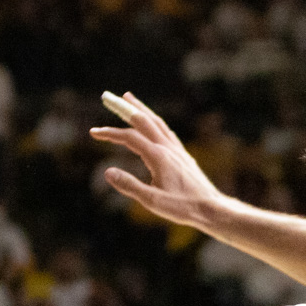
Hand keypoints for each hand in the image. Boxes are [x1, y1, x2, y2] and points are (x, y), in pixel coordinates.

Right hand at [89, 91, 224, 228]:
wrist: (211, 208)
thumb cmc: (183, 207)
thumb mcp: (153, 201)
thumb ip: (130, 186)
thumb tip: (107, 172)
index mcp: (158, 157)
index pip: (129, 137)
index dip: (110, 134)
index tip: (93, 133)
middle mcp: (168, 148)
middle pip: (142, 120)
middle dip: (123, 108)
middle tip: (108, 97)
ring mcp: (177, 150)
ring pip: (156, 122)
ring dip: (140, 109)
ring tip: (128, 98)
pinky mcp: (183, 155)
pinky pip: (166, 131)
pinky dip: (154, 121)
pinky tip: (152, 122)